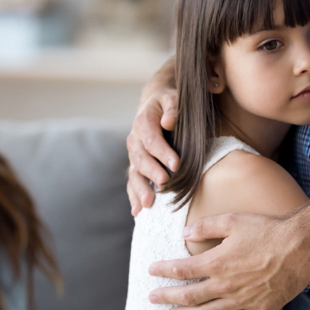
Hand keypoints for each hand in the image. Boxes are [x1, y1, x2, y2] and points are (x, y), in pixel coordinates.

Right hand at [126, 85, 178, 215]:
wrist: (155, 103)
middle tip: (165, 184)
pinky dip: (134, 196)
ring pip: (134, 173)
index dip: (163, 153)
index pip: (151, 140)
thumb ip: (172, 108)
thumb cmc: (167, 102)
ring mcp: (134, 154)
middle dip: (152, 173)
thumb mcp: (172, 97)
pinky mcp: (136, 164)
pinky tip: (137, 211)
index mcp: (143, 123)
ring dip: (140, 189)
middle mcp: (134, 140)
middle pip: (141, 159)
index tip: (176, 165)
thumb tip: (168, 122)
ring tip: (148, 204)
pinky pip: (133, 181)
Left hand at [147, 213, 309, 309]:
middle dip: (168, 297)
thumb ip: (207, 226)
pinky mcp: (259, 308)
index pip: (182, 270)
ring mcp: (242, 299)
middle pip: (189, 296)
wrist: (301, 247)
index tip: (152, 271)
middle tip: (152, 298)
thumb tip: (185, 233)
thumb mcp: (234, 220)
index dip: (164, 271)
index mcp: (217, 262)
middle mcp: (226, 285)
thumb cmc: (268, 230)